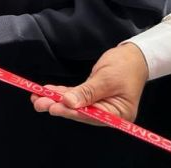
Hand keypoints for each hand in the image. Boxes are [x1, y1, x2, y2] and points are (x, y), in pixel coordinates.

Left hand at [31, 43, 148, 124]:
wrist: (133, 56)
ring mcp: (100, 105)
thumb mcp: (106, 79)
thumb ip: (87, 92)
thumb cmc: (125, 66)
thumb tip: (68, 103)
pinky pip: (76, 96)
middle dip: (58, 106)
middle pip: (80, 112)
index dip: (70, 112)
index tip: (53, 108)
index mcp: (118, 114)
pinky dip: (62, 93)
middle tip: (38, 102)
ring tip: (36, 98)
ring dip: (56, 100)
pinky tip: (48, 91)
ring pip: (75, 104)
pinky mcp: (93, 96)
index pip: (90, 116)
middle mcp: (108, 113)